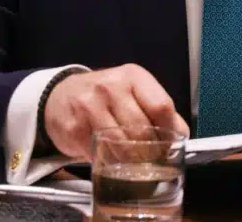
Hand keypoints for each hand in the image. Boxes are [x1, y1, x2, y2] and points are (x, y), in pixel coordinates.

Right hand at [42, 64, 190, 159]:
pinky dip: (108, 162)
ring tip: (133, 163)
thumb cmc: (106, 96)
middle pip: (142, 131)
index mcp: (133, 76)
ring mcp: (89, 106)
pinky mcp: (73, 128)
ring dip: (131, 162)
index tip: (169, 145)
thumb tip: (181, 135)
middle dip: (150, 152)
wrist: (61, 96)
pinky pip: (100, 154)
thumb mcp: (134, 92)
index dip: (169, 132)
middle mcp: (110, 87)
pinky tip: (109, 157)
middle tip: (151, 161)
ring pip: (122, 146)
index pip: (161, 107)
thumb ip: (158, 110)